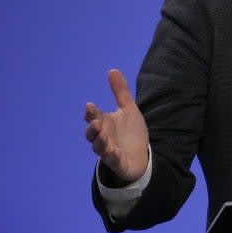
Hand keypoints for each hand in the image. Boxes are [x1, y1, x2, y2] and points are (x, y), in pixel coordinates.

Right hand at [84, 69, 148, 185]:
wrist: (140, 155)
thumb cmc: (130, 132)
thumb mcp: (128, 109)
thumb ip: (120, 92)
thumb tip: (112, 70)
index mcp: (104, 123)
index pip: (93, 116)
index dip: (91, 112)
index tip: (91, 105)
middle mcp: (103, 137)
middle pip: (92, 133)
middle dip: (92, 128)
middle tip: (96, 122)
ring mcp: (109, 150)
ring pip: (99, 147)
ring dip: (100, 141)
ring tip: (103, 135)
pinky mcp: (118, 162)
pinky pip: (113, 160)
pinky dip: (113, 156)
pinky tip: (115, 152)